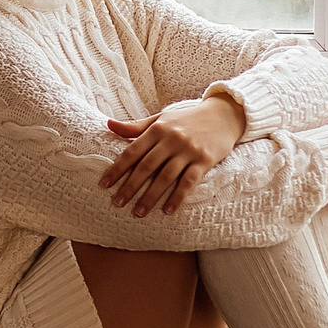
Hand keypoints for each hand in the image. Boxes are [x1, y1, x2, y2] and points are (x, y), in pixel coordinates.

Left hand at [100, 93, 246, 216]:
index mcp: (157, 129)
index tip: (104, 184)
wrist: (222, 115)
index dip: (117, 169)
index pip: (132, 151)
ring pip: (165, 177)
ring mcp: (188, 150)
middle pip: (146, 166)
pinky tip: (168, 210)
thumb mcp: (161, 118)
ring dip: (150, 196)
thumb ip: (135, 126)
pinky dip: (177, 197)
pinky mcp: (204, 160)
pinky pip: (189, 182)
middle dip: (130, 186)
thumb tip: (108, 125)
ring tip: (138, 212)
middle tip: (117, 203)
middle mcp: (171, 139)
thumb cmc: (187, 119)